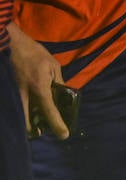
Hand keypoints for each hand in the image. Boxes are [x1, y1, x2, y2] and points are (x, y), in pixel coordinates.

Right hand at [8, 24, 68, 138]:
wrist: (10, 44)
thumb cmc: (34, 53)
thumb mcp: (53, 65)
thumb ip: (58, 81)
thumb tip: (64, 94)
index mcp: (39, 87)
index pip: (49, 110)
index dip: (57, 124)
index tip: (64, 135)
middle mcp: (24, 95)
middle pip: (27, 122)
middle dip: (34, 131)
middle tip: (40, 133)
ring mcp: (13, 94)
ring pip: (18, 116)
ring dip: (25, 123)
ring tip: (33, 126)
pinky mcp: (7, 92)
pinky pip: (13, 107)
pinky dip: (19, 112)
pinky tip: (24, 112)